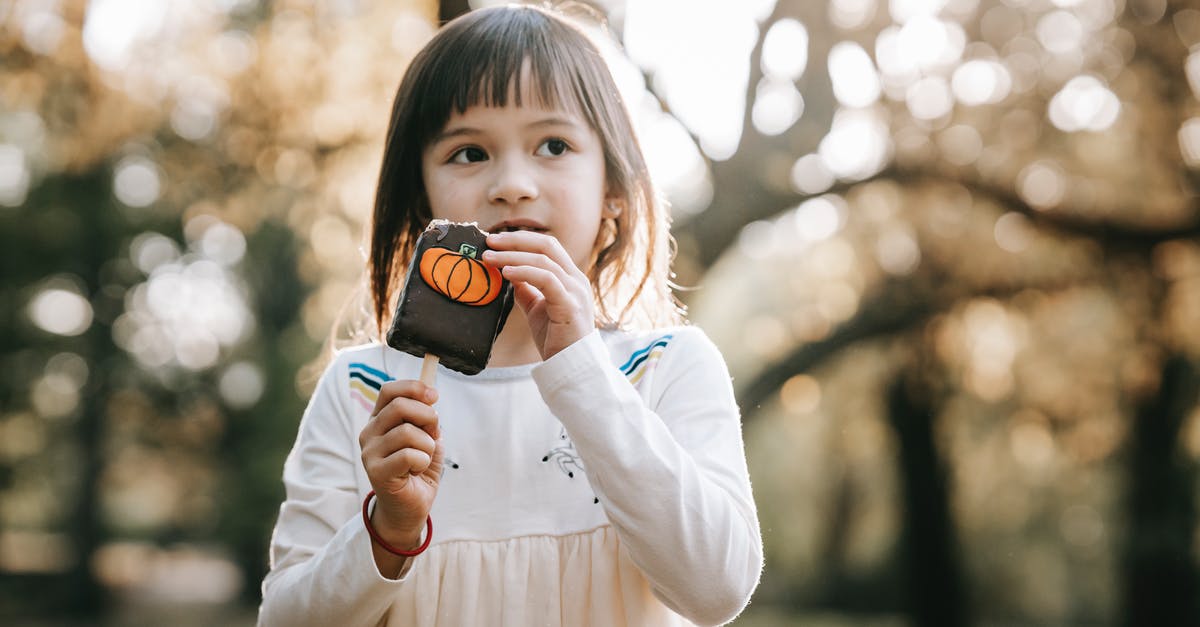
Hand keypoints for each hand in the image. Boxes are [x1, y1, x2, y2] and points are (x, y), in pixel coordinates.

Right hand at [358, 380, 441, 548]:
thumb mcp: (427, 437)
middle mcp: (370, 432)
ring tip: (424, 458)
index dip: (414, 388)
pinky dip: (423, 461)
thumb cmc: (418, 469)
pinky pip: (409, 455)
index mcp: (379, 420)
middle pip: (400, 406)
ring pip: (408, 432)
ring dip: (428, 445)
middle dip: (428, 417)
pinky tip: (417, 470)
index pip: (389, 390)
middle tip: (433, 434)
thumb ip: (427, 418)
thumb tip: (430, 398)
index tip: (434, 396)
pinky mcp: (376, 472)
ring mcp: (370, 452)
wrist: (410, 506)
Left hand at [484, 230, 594, 359]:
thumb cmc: (557, 340)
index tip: (495, 241)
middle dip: (515, 240)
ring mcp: (575, 291)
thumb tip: (509, 274)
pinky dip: (524, 272)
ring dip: (512, 256)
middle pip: (547, 245)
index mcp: (570, 278)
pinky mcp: (570, 305)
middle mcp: (576, 280)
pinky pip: (546, 280)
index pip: (547, 246)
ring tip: (489, 258)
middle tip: (489, 241)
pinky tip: (506, 273)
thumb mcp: (537, 310)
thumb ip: (527, 290)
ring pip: (543, 260)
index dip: (521, 240)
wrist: (572, 367)